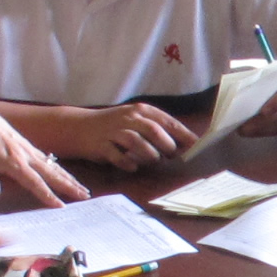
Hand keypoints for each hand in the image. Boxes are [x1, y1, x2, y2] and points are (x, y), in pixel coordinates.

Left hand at [0, 105, 88, 206]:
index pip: (35, 182)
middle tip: (85, 196)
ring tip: (82, 188)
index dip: (48, 195)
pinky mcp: (27, 146)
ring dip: (69, 178)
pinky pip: (48, 160)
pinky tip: (65, 174)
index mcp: (13, 163)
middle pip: (52, 174)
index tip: (61, 206)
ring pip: (53, 166)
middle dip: (69, 185)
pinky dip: (59, 169)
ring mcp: (28, 150)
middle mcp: (26, 156)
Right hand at [69, 102, 196, 168]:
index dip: (184, 136)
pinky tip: (133, 166)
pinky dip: (129, 163)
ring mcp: (114, 132)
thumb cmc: (115, 126)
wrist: (79, 127)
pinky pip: (119, 157)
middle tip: (171, 156)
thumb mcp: (136, 120)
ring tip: (153, 160)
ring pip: (137, 143)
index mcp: (141, 110)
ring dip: (150, 155)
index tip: (198, 148)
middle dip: (167, 146)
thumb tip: (184, 145)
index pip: (168, 122)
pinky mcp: (102, 146)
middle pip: (154, 132)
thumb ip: (158, 129)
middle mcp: (129, 118)